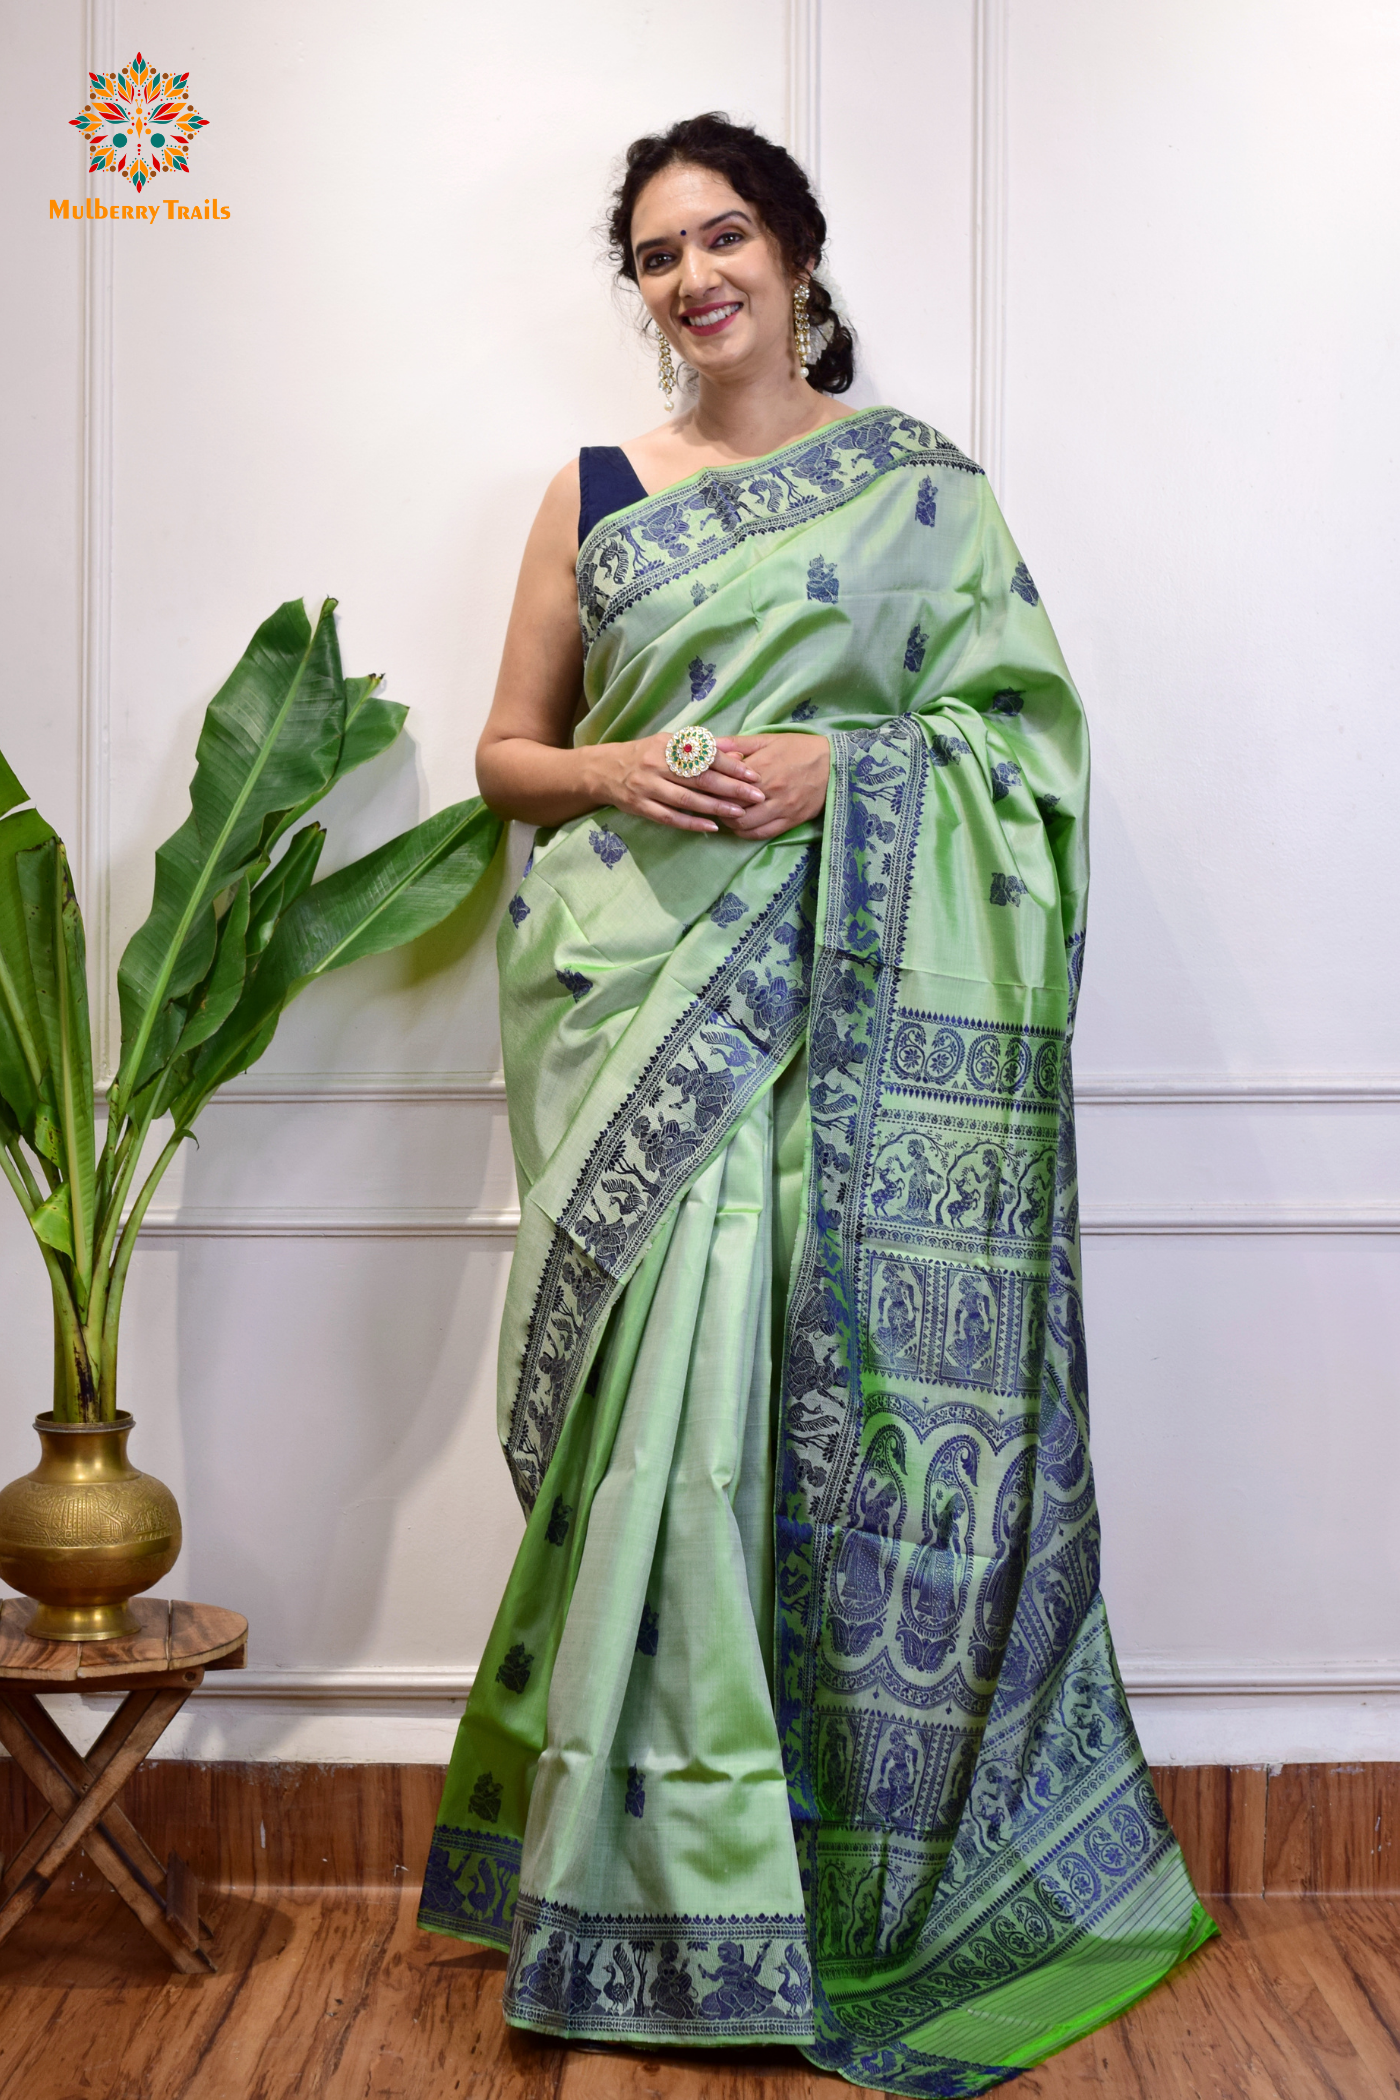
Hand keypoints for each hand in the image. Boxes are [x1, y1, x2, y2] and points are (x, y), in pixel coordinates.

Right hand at [597, 733, 767, 833]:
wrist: (604, 770)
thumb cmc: (646, 755)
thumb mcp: (670, 744)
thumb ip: (701, 749)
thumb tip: (736, 752)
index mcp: (668, 745)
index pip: (705, 755)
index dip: (731, 765)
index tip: (753, 774)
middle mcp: (658, 764)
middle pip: (700, 778)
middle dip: (731, 788)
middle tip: (756, 796)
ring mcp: (647, 786)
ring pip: (686, 799)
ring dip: (715, 807)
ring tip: (739, 813)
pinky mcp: (640, 806)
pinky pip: (669, 817)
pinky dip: (691, 822)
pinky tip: (711, 826)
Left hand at [711, 734, 829, 839]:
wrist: (835, 764)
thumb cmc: (799, 749)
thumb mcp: (768, 740)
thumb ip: (737, 743)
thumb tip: (710, 744)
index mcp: (761, 767)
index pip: (725, 784)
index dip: (711, 788)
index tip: (705, 787)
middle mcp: (770, 790)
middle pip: (732, 806)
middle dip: (718, 806)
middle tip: (712, 802)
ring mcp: (781, 808)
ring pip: (744, 824)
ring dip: (731, 822)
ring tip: (726, 814)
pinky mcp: (791, 820)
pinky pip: (762, 834)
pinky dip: (746, 833)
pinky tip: (742, 826)